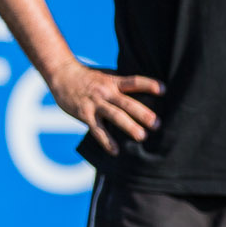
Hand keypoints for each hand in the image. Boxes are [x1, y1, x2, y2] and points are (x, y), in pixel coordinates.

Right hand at [47, 59, 162, 153]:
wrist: (62, 75)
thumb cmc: (87, 76)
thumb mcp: (106, 76)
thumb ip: (120, 84)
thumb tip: (141, 94)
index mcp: (113, 82)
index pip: (134, 82)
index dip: (148, 85)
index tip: (163, 90)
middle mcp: (105, 92)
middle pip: (127, 103)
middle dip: (143, 114)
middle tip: (156, 124)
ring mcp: (95, 104)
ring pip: (115, 116)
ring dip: (129, 127)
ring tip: (142, 137)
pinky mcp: (84, 114)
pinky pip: (97, 130)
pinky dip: (106, 141)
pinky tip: (115, 151)